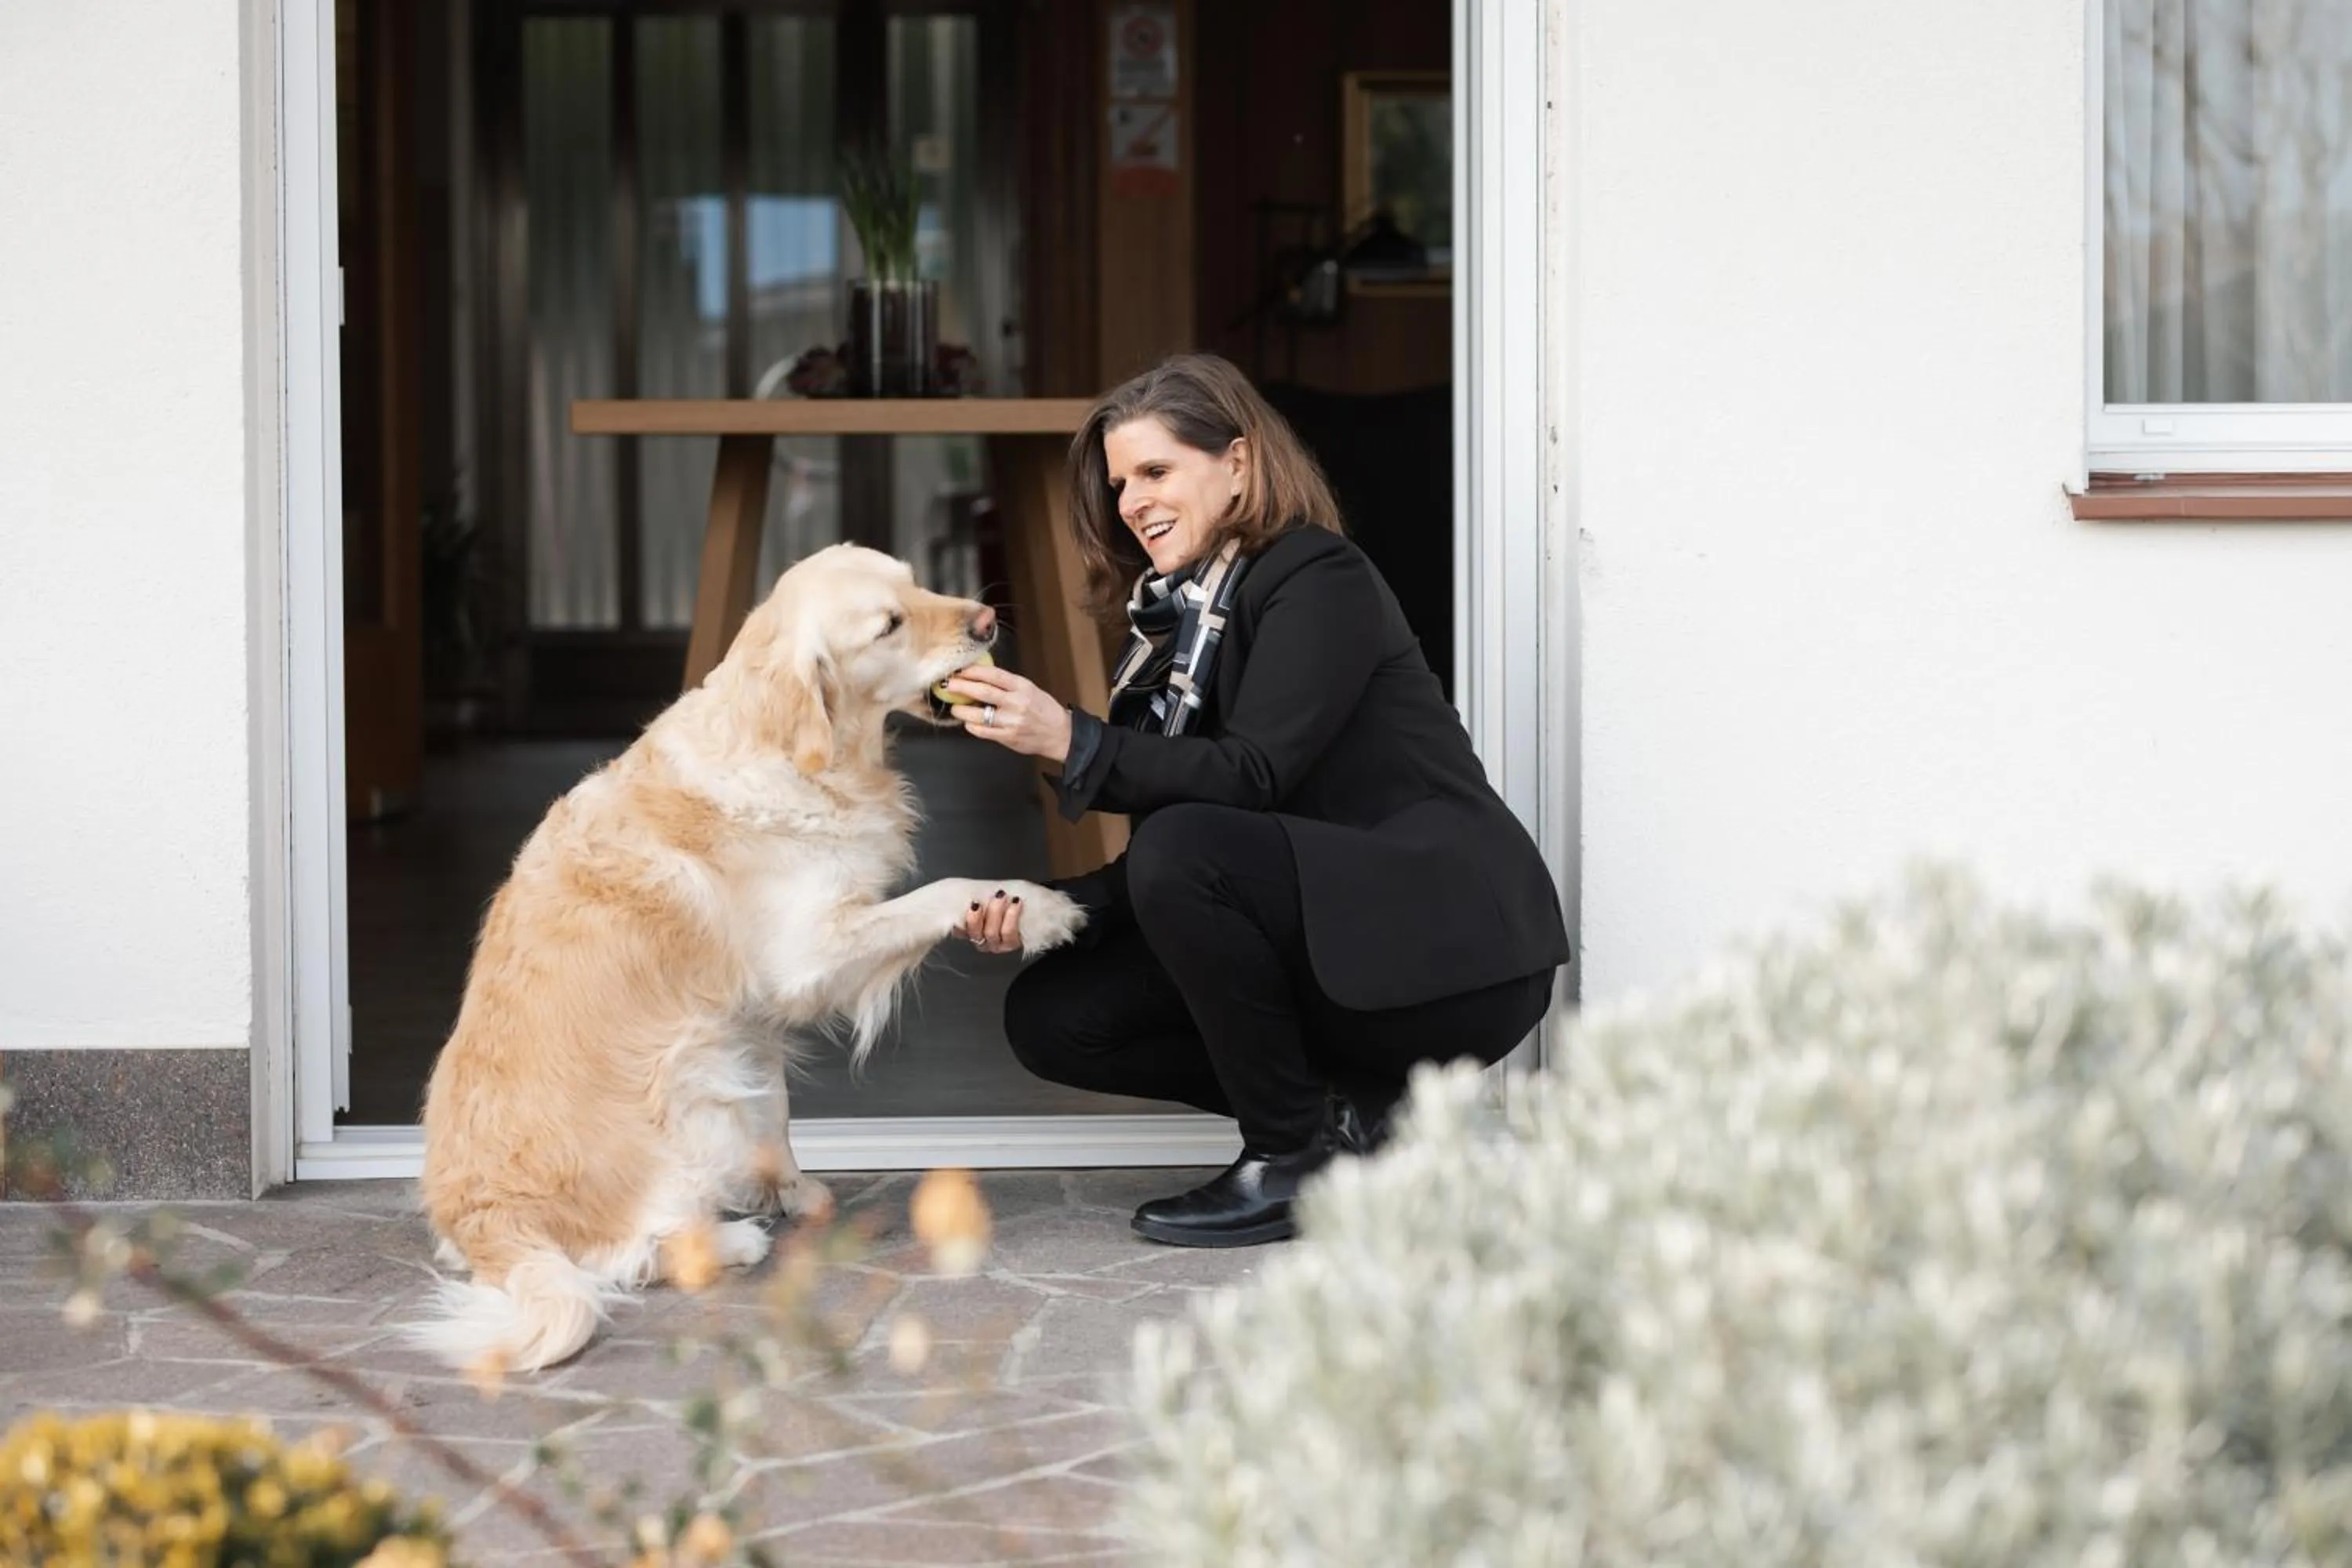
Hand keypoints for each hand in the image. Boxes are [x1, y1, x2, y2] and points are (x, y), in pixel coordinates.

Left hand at [945, 665, 1072, 762]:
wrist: (1059, 734)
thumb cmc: (1043, 709)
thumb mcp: (1029, 689)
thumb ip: (1007, 684)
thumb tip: (979, 676)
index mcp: (1022, 687)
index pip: (994, 675)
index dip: (974, 671)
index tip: (960, 670)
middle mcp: (1017, 703)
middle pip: (983, 692)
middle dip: (962, 687)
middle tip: (949, 685)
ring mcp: (1012, 721)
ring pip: (979, 715)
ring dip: (962, 710)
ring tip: (955, 708)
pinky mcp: (1008, 737)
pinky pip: (983, 731)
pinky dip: (972, 726)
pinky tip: (969, 723)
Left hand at [956, 881, 1085, 956]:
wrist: (992, 894)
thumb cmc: (1015, 896)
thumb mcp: (1032, 898)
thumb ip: (1048, 906)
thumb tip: (1072, 913)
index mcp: (1013, 939)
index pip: (1011, 936)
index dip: (1011, 920)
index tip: (1016, 900)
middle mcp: (997, 943)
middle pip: (993, 934)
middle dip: (997, 914)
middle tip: (1001, 896)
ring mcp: (981, 938)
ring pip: (979, 933)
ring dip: (980, 916)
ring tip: (983, 900)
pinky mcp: (967, 932)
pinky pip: (965, 931)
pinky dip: (968, 919)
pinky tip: (972, 906)